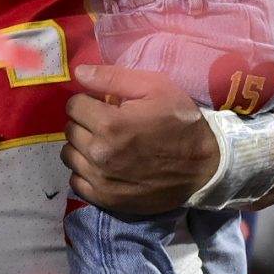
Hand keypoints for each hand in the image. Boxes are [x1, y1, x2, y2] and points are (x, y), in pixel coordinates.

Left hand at [63, 64, 217, 214]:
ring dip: (82, 147)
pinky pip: (76, 182)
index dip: (88, 101)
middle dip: (84, 122)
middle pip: (70, 130)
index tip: (103, 105)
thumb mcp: (154, 86)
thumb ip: (112, 77)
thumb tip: (78, 73)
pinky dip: (85, 172)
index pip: (73, 105)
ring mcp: (101, 180)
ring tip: (104, 144)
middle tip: (107, 124)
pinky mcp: (106, 200)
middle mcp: (100, 154)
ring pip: (69, 156)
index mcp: (110, 124)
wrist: (204, 166)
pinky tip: (104, 166)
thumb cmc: (180, 122)